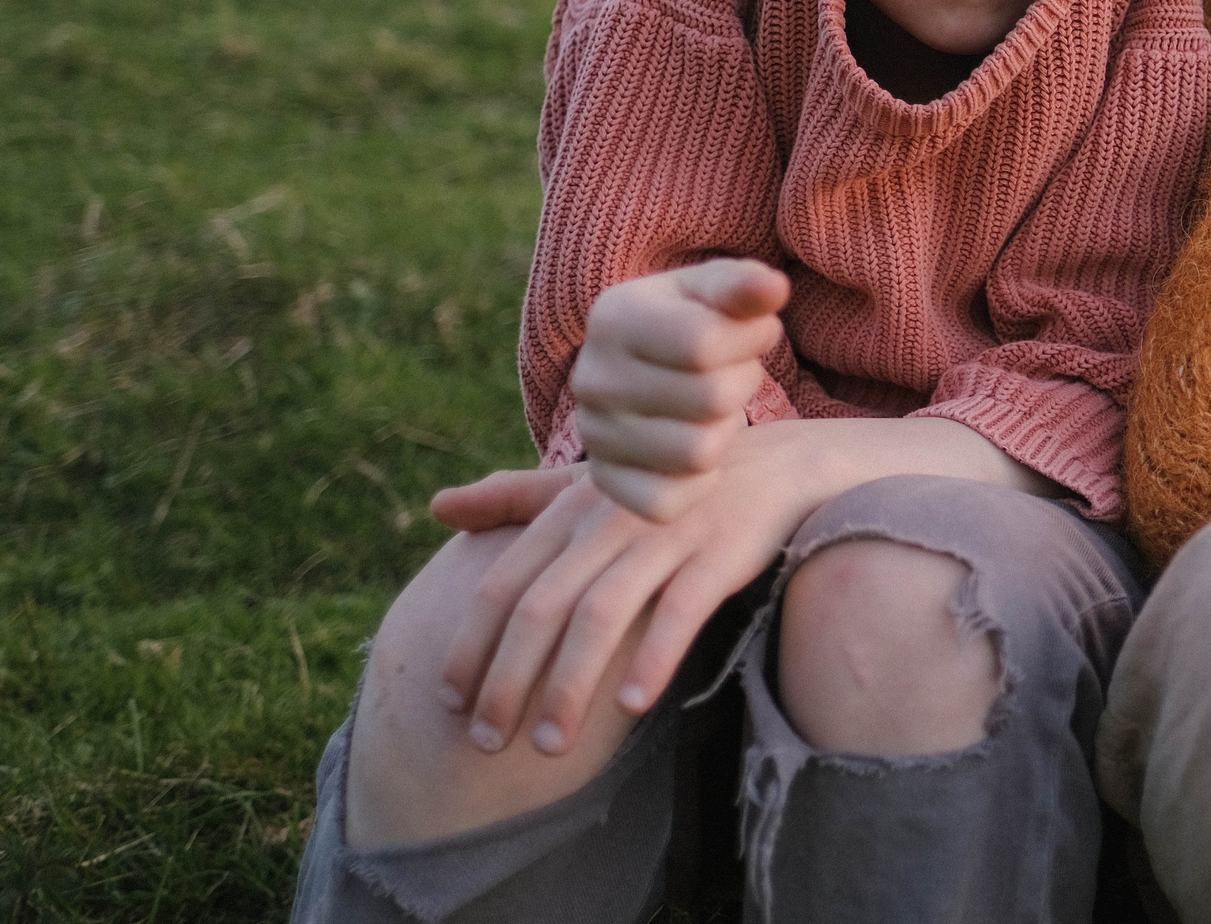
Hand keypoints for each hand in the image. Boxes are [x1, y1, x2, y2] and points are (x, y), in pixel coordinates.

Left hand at [437, 421, 832, 757]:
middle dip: (507, 680)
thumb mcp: (591, 485)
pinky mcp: (720, 552)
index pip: (504, 583)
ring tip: (549, 746)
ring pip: (603, 615)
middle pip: (543, 607)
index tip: (447, 702)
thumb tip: (436, 507)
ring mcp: (666, 536)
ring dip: (570, 685)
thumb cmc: (667, 488)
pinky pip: (680, 609)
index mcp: (572, 508)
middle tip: (486, 742)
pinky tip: (631, 705)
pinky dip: (653, 656)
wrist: (775, 464)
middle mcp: (611, 521)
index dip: (470, 643)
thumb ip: (515, 497)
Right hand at [572, 258, 788, 521]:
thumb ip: (745, 287)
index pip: (704, 343)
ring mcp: (594, 435)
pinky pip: (667, 504)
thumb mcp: (715, 291)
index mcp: (613, 317)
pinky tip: (696, 444)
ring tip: (712, 408)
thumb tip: (773, 288)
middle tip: (733, 373)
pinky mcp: (604, 483)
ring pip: (697, 454)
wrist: (644, 364)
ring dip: (724, 431)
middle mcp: (591, 378)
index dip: (752, 338)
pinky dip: (698, 483)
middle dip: (742, 385)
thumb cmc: (692, 319)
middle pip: (710, 400)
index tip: (755, 331)